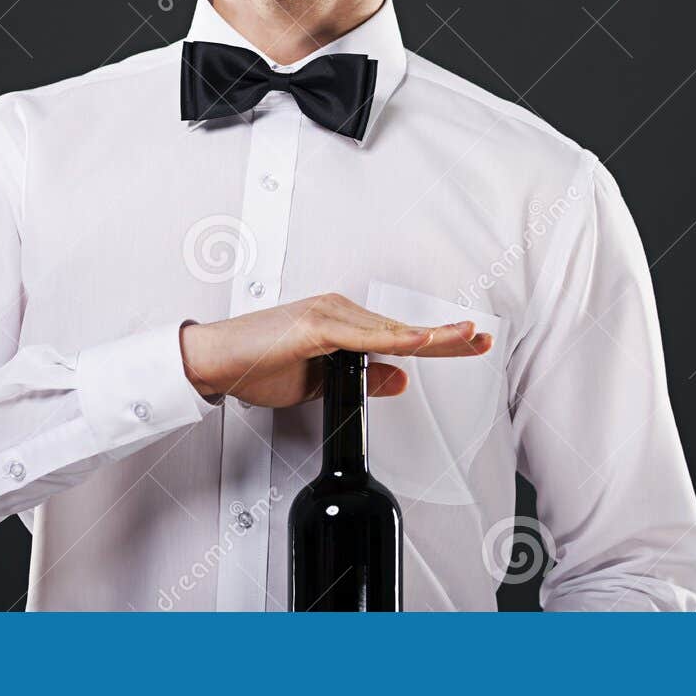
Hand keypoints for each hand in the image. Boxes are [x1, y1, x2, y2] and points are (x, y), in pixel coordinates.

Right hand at [179, 291, 491, 407]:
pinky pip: (361, 336)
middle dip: (445, 336)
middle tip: (481, 339)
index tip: (469, 343)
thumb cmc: (256, 366)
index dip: (437, 341)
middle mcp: (338, 312)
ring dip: (429, 336)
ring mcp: (327, 314)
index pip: (398, 336)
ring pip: (389, 330)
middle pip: (402, 329)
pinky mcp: (314, 325)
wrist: (214, 361)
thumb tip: (401, 378)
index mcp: (341, 323)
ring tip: (464, 339)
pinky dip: (392, 340)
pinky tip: (418, 342)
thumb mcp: (320, 383)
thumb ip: (362, 378)